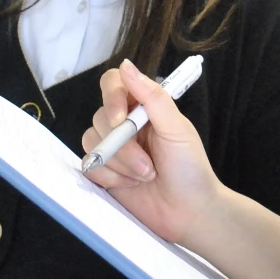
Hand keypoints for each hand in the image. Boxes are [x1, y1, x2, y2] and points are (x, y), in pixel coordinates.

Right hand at [81, 60, 225, 246]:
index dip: (111, 99)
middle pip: (100, 117)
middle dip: (124, 146)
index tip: (121, 120)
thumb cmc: (190, 169)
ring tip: (144, 176)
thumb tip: (126, 65)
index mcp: (144, 108)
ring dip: (119, 163)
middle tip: (148, 166)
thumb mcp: (177, 129)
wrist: (189, 213)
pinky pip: (89, 165)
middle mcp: (124, 125)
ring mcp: (112, 148)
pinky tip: (131, 185)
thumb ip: (152, 97)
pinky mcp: (103, 172)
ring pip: (91, 141)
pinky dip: (110, 177)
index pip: (113, 84)